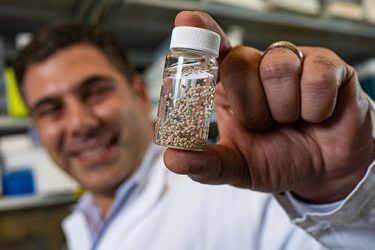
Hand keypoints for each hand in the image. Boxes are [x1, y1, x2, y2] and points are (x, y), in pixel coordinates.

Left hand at [163, 11, 374, 202]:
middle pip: (238, 63)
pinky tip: (316, 116)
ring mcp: (293, 62)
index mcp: (230, 86)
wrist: (322, 171)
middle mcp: (257, 67)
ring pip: (277, 69)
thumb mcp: (237, 166)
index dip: (200, 35)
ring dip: (283, 110)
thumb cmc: (277, 159)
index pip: (211, 50)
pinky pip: (315, 79)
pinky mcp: (327, 66)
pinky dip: (315, 110)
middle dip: (250, 109)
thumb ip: (206, 164)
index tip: (187, 20)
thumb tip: (173, 158)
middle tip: (264, 126)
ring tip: (291, 121)